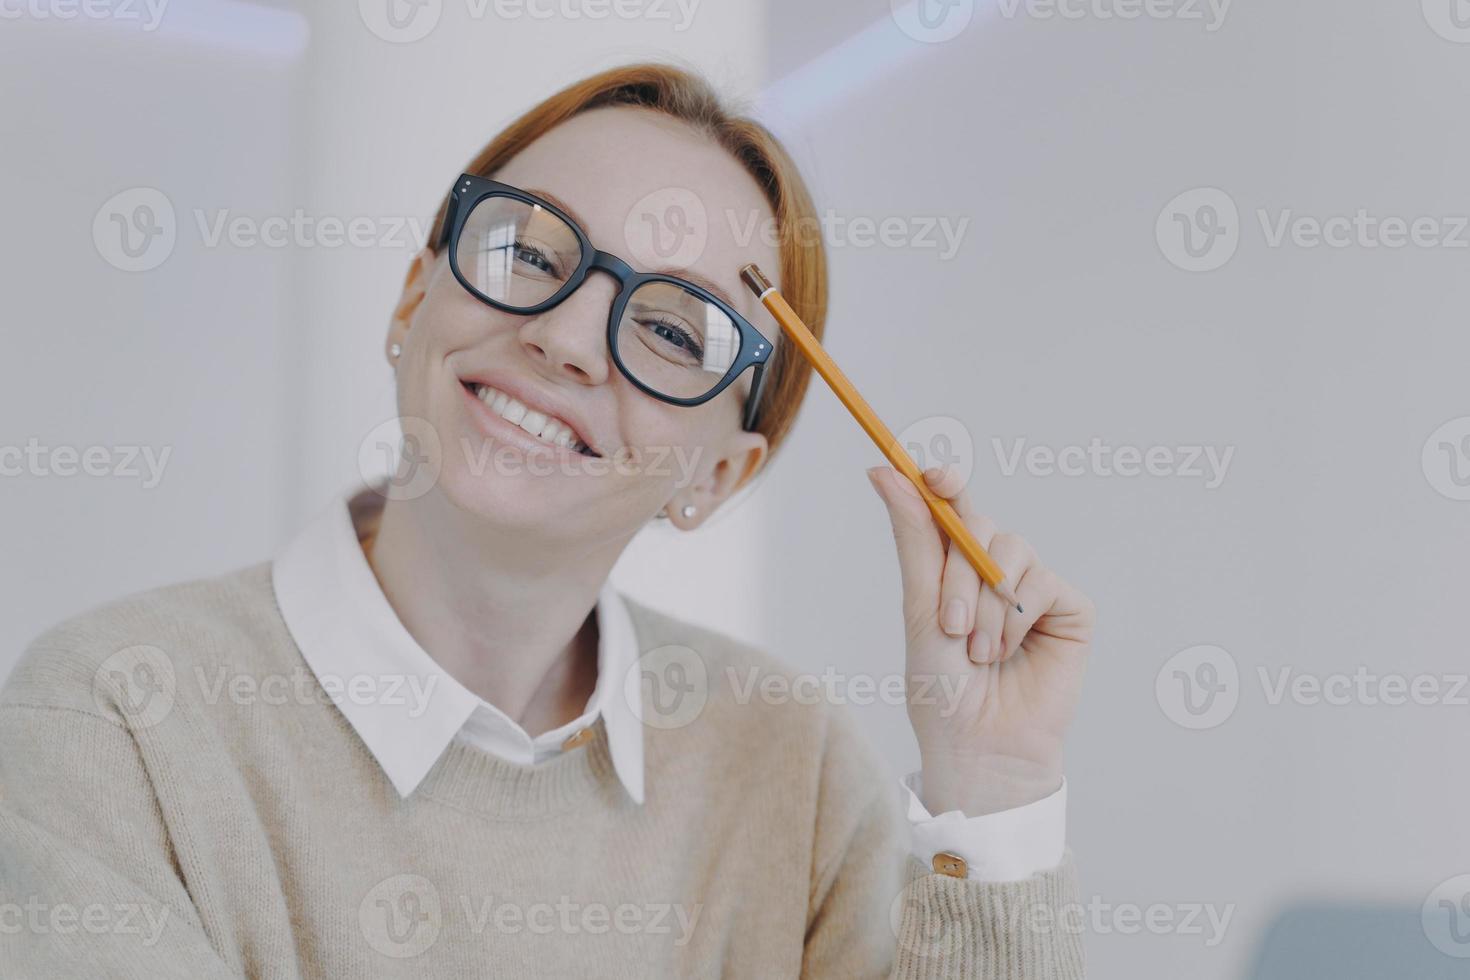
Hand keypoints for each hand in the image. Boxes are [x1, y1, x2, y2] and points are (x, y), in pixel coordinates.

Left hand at [867, 463, 1094, 816]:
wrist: (978, 745)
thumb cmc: (941, 688)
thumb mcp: (919, 607)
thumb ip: (913, 537)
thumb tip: (884, 469)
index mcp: (952, 565)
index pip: (951, 505)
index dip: (945, 482)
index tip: (934, 476)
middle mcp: (994, 568)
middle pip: (978, 523)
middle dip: (958, 574)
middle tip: (949, 626)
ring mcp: (1033, 585)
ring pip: (1012, 551)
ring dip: (985, 606)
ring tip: (978, 653)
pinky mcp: (1069, 608)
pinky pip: (1043, 581)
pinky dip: (1017, 618)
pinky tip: (1009, 653)